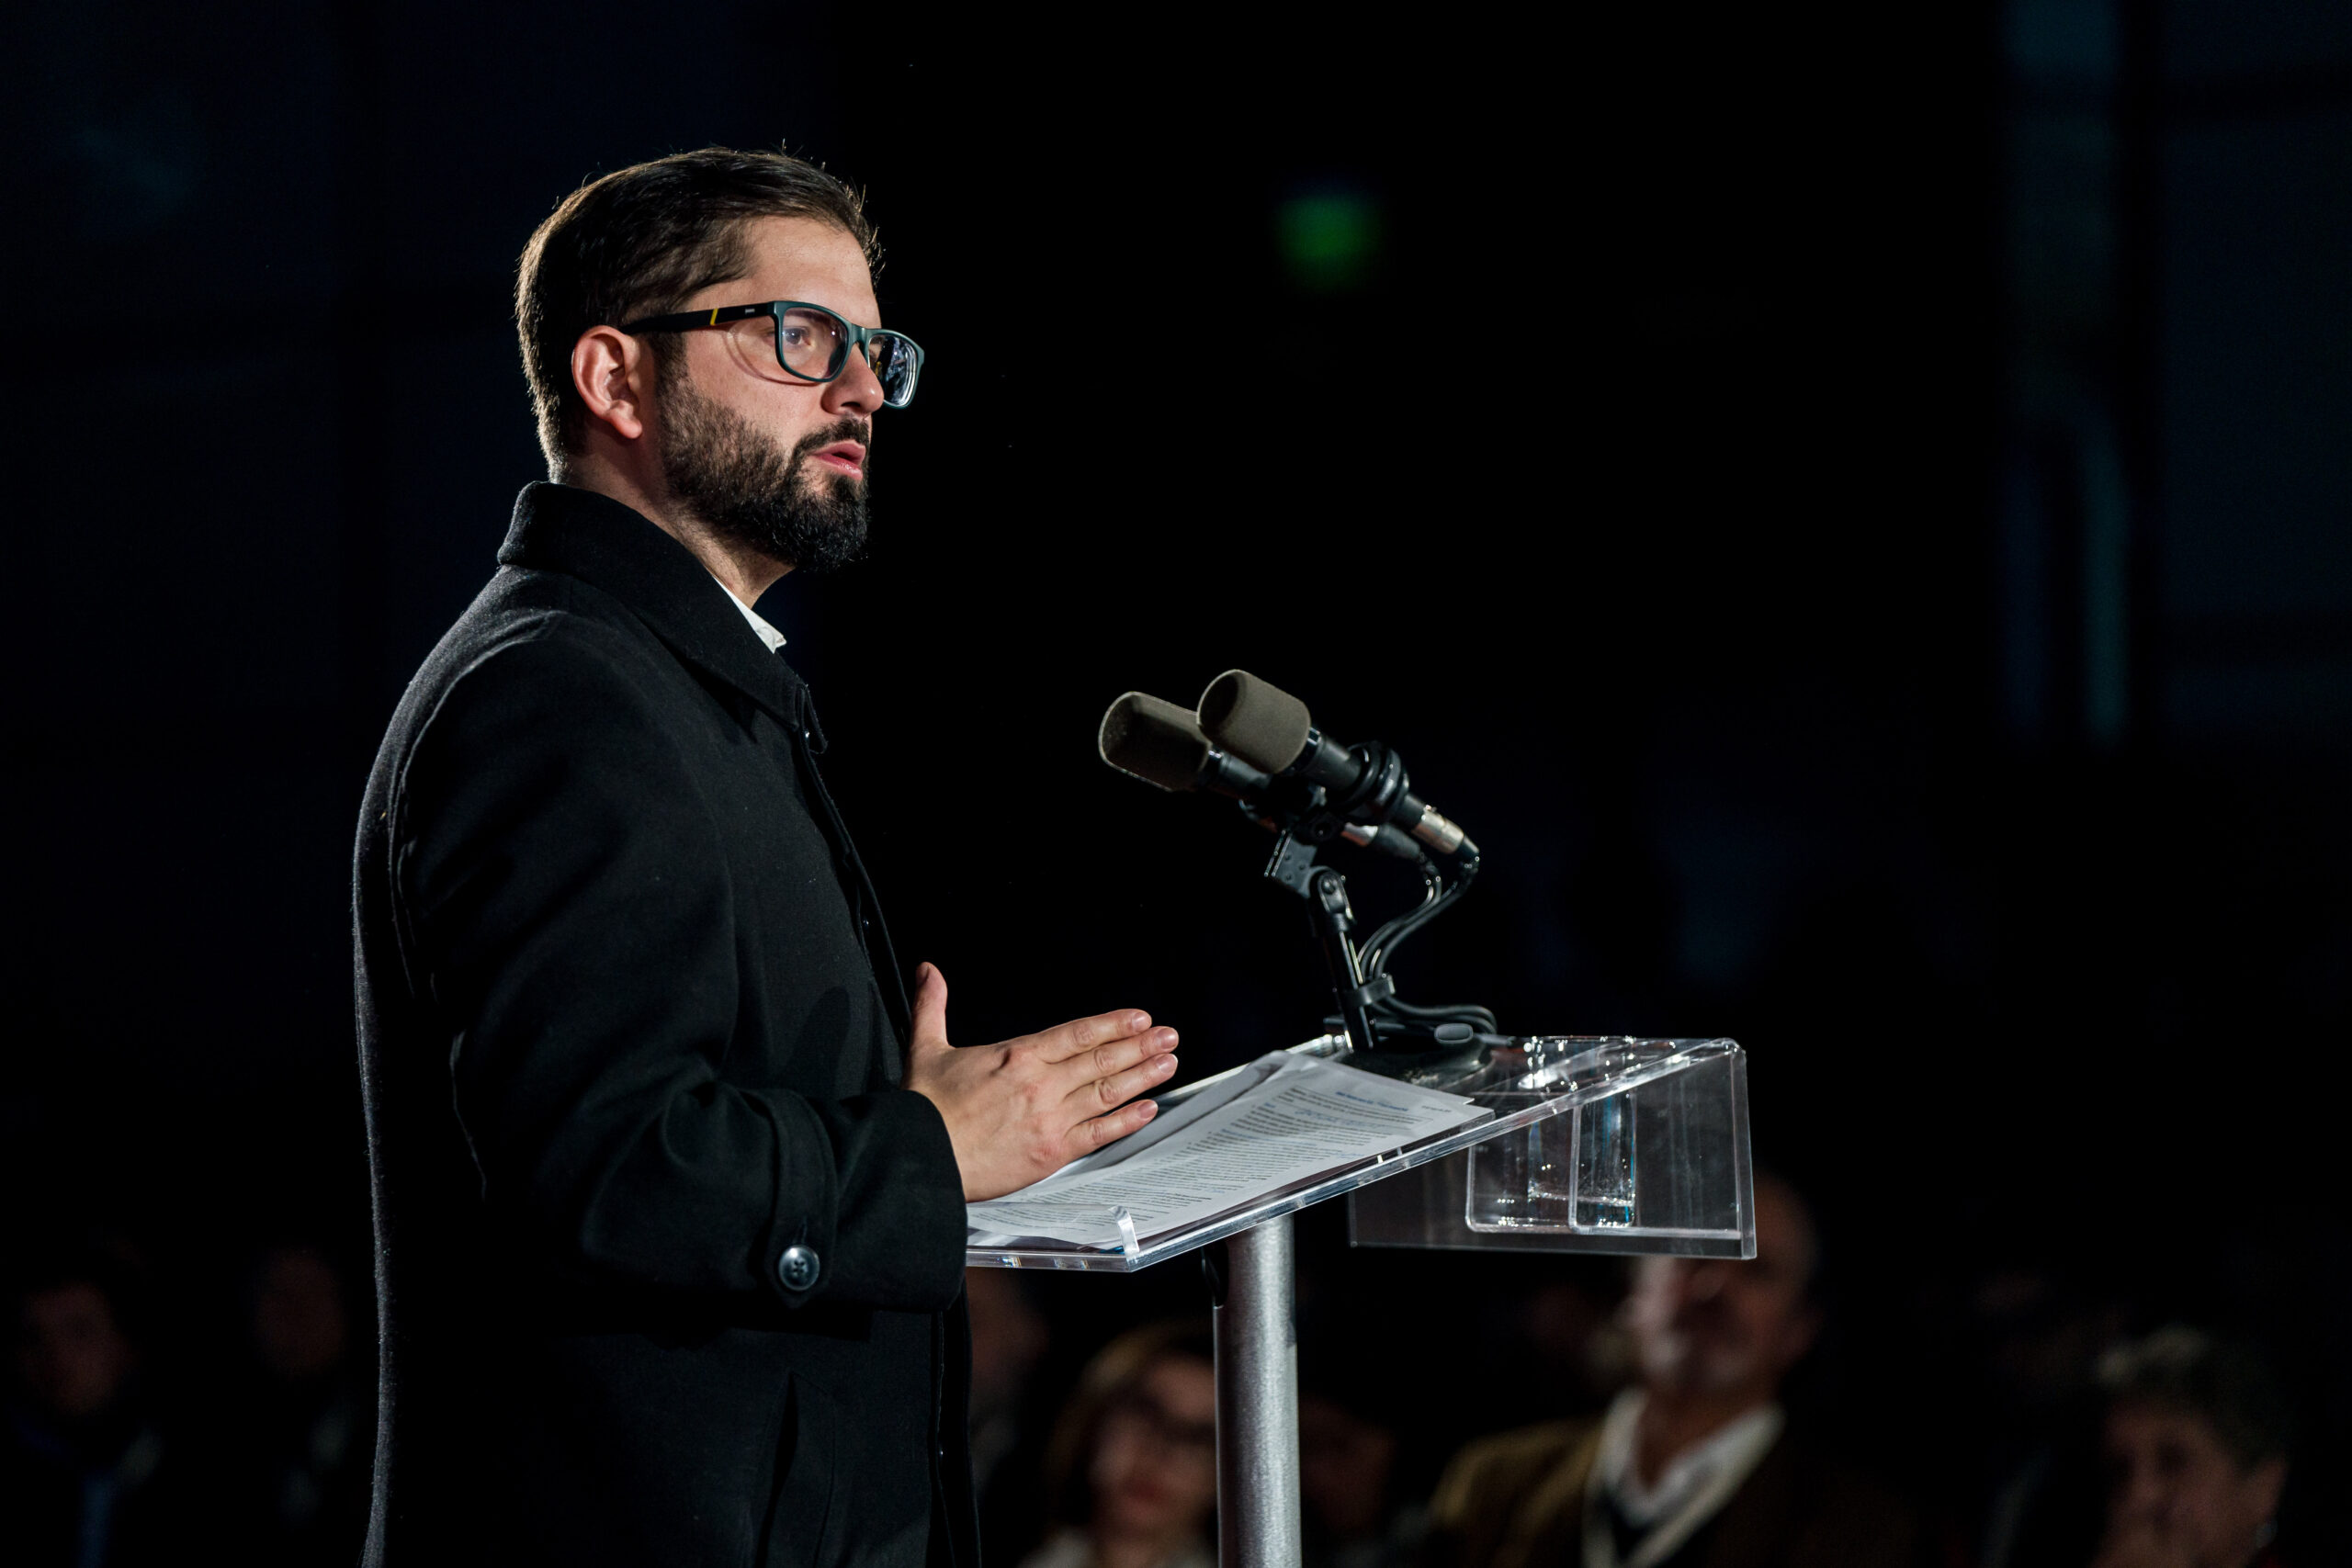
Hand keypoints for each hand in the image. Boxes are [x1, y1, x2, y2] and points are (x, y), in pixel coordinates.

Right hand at [903, 963, 1178, 1200]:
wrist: (920, 1158)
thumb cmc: (925, 1110)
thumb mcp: (925, 1047)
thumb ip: (932, 1006)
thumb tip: (929, 972)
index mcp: (1017, 1055)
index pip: (1077, 1033)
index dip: (1114, 1024)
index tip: (1139, 1019)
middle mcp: (1040, 1084)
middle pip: (1101, 1060)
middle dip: (1140, 1046)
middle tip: (1168, 1037)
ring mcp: (1050, 1119)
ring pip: (1107, 1093)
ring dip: (1142, 1077)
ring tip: (1168, 1064)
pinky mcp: (1051, 1153)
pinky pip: (1098, 1134)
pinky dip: (1126, 1122)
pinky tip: (1148, 1109)